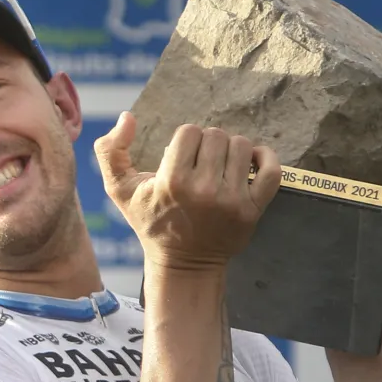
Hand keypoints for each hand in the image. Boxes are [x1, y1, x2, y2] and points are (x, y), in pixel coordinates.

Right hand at [93, 111, 281, 269]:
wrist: (183, 265)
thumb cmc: (151, 223)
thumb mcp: (120, 190)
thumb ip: (110, 151)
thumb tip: (128, 116)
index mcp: (172, 181)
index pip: (189, 131)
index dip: (184, 142)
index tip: (181, 160)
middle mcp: (204, 190)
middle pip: (216, 135)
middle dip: (207, 145)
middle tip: (200, 165)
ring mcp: (232, 201)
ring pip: (242, 146)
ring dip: (231, 151)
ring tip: (220, 167)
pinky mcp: (253, 210)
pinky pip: (272, 170)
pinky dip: (265, 158)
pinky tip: (250, 162)